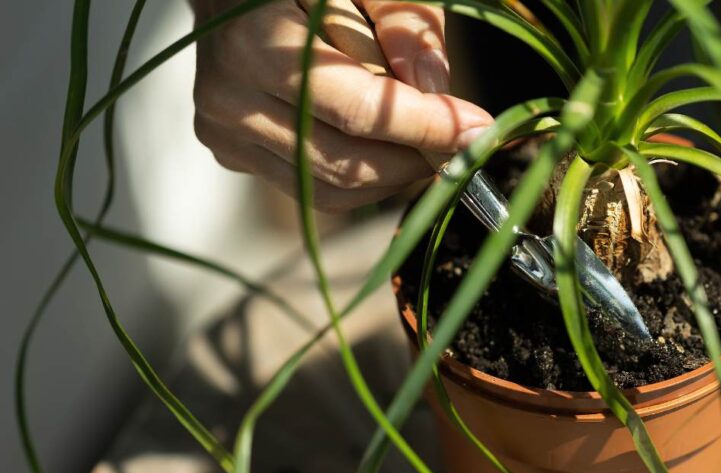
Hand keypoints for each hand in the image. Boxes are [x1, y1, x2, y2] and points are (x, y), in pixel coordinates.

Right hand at [192, 0, 492, 211]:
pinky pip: (313, 187)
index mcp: (254, 45)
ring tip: (428, 140)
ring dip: (394, 175)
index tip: (480, 129)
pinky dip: (363, 176)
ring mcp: (225, 135)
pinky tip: (388, 143)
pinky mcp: (233, 154)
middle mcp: (229, 101)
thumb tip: (437, 88)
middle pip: (346, 162)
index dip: (425, 125)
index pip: (357, 110)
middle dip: (417, 159)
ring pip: (331, 190)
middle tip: (464, 140)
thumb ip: (402, 19)